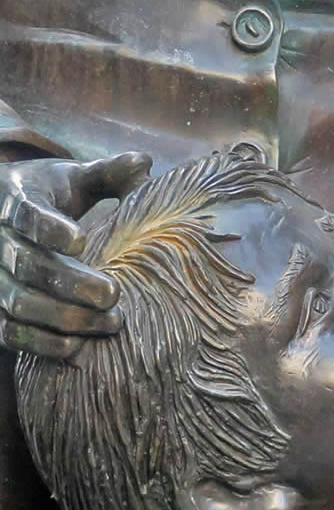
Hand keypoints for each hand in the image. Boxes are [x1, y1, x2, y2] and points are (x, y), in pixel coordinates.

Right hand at [0, 152, 151, 356]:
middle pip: (27, 265)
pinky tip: (77, 347)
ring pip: (18, 302)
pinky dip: (40, 343)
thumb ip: (109, 173)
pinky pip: (9, 332)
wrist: (3, 213)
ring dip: (65, 317)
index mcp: (16, 198)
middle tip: (114, 294)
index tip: (81, 241)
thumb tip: (145, 162)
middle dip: (71, 283)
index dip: (50, 228)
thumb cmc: (49, 195)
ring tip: (112, 322)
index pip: (26, 213)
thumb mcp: (74, 178)